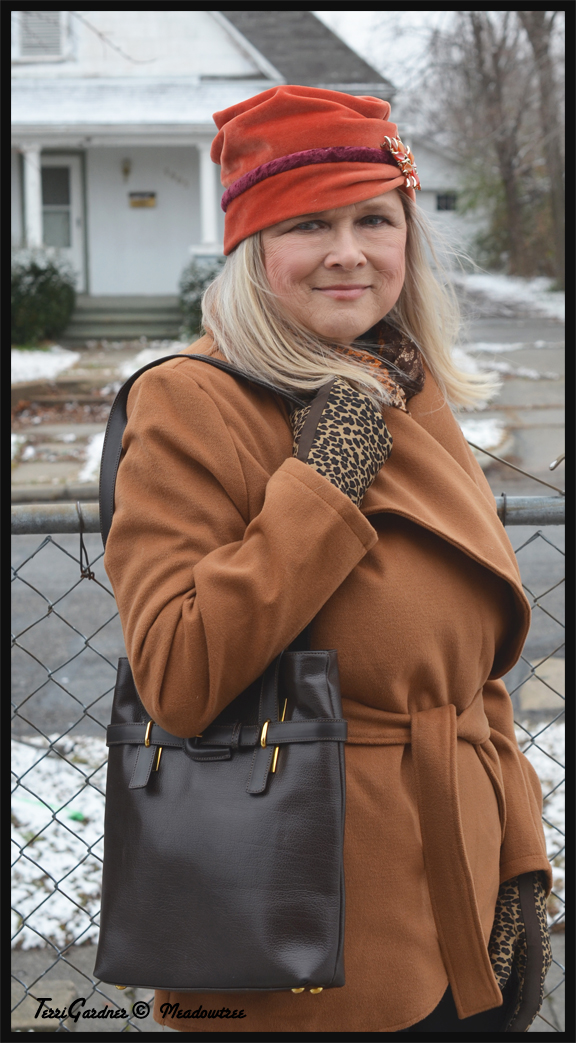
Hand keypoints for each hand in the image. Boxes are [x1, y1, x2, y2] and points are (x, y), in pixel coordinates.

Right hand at [290, 377, 391, 506]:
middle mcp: (362, 399)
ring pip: (367, 421)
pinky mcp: (386, 441)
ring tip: (343, 447)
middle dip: (345, 413)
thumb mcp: (298, 417)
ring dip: (358, 429)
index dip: (327, 399)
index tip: (321, 411)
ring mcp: (378, 420)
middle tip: (333, 430)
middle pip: (354, 403)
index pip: (335, 387)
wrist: (328, 474)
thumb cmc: (309, 444)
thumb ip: (303, 403)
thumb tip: (300, 399)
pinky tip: (354, 457)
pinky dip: (367, 446)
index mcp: (339, 389)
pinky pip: (376, 440)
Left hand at [488, 871, 551, 1030]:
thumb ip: (498, 961)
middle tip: (496, 1027)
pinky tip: (496, 987)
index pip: (529, 1004)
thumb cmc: (512, 902)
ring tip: (493, 1013)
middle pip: (527, 998)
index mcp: (536, 962)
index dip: (517, 1022)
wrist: (521, 878)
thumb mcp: (503, 932)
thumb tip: (492, 990)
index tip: (506, 1034)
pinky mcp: (526, 944)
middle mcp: (538, 961)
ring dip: (511, 1000)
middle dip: (513, 1014)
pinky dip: (510, 985)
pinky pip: (519, 972)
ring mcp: (533, 953)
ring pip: (523, 985)